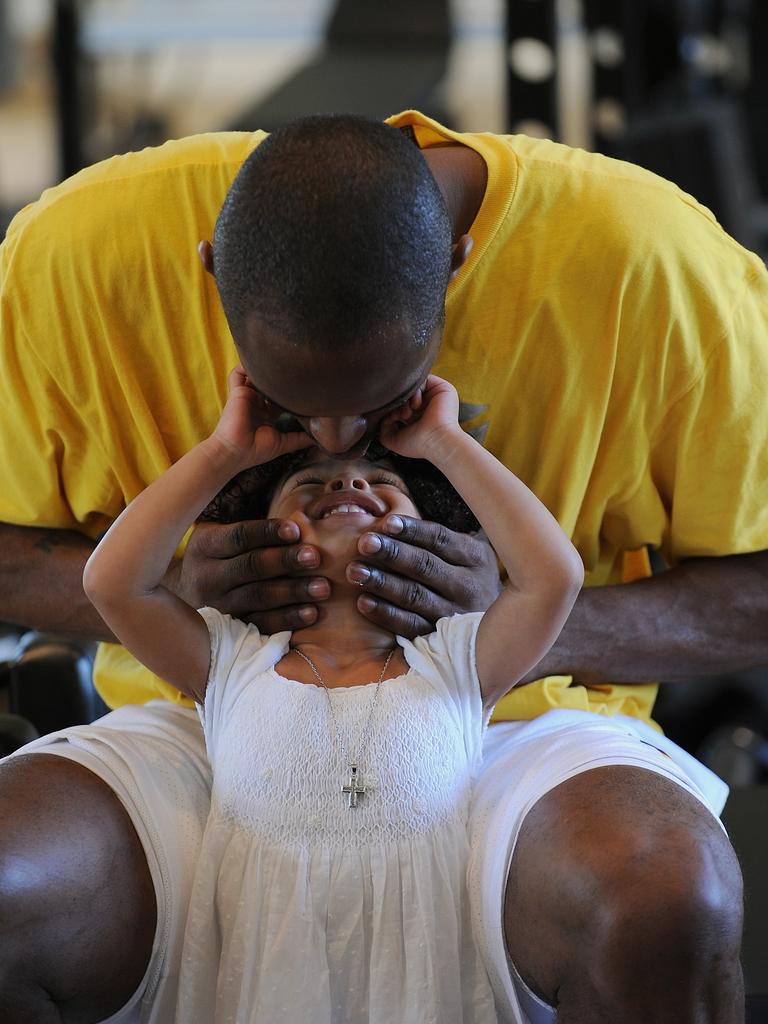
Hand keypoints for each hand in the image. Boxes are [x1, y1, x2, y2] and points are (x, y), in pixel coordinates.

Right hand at [172, 518, 329, 632]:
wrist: (181, 605)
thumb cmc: (217, 562)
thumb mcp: (218, 539)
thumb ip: (249, 532)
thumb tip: (301, 520)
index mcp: (205, 546)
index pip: (239, 537)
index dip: (268, 532)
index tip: (296, 530)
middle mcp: (207, 576)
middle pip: (251, 566)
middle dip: (286, 561)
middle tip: (316, 557)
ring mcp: (218, 606)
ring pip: (258, 597)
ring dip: (294, 592)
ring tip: (323, 587)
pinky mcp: (230, 629)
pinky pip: (262, 624)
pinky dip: (288, 619)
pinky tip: (311, 613)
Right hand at [212, 366, 312, 467]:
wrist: (235, 452)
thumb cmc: (255, 450)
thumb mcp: (283, 444)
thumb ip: (299, 440)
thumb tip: (317, 440)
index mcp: (266, 414)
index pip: (279, 397)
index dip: (290, 391)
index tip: (303, 387)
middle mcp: (256, 403)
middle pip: (268, 384)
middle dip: (279, 376)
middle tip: (294, 369)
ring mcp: (247, 397)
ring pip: (254, 375)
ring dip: (262, 369)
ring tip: (277, 362)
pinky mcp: (238, 392)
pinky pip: (237, 374)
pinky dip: (244, 366)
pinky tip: (258, 364)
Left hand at [345, 515, 501, 637]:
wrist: (498, 627)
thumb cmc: (467, 578)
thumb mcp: (468, 554)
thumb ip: (440, 539)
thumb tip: (391, 519)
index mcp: (475, 557)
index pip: (441, 539)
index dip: (413, 530)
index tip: (386, 523)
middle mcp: (468, 585)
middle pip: (425, 566)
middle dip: (392, 553)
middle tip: (364, 543)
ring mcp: (454, 614)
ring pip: (414, 596)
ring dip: (382, 582)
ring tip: (355, 571)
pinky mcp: (440, 637)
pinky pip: (409, 625)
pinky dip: (385, 614)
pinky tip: (363, 602)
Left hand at [378, 375, 461, 460]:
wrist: (436, 441)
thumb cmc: (418, 444)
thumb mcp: (393, 439)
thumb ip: (384, 427)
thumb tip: (383, 416)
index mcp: (418, 416)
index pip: (401, 402)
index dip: (393, 408)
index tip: (392, 419)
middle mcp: (427, 405)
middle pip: (406, 393)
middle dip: (399, 403)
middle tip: (398, 416)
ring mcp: (435, 396)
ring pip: (413, 386)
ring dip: (406, 398)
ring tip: (407, 413)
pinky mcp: (443, 388)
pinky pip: (423, 380)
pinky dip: (415, 391)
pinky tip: (415, 406)